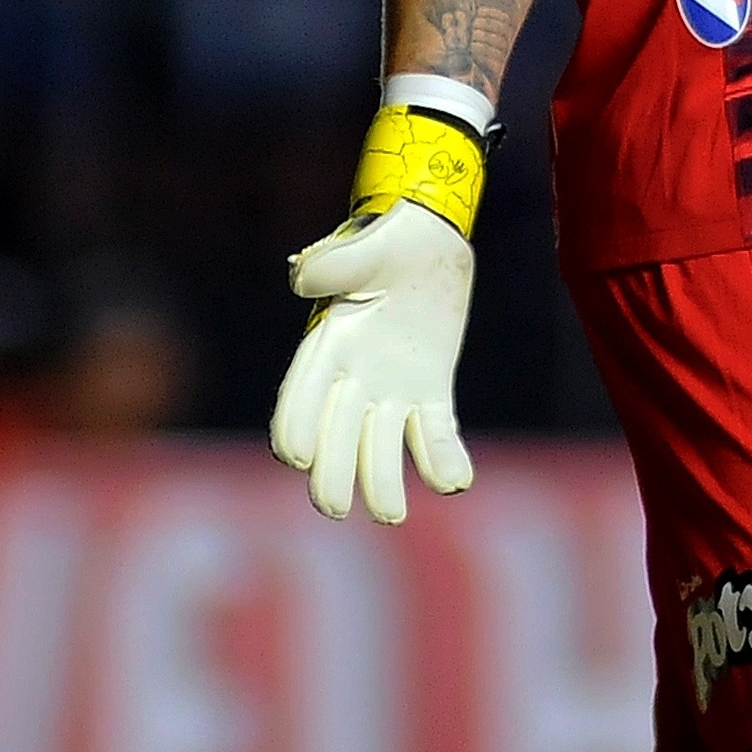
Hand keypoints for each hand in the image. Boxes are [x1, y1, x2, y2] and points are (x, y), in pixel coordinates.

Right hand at [269, 205, 476, 522]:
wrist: (428, 237)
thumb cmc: (388, 238)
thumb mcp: (361, 247)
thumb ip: (332, 264)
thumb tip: (301, 281)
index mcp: (329, 342)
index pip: (302, 393)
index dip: (296, 424)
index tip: (296, 456)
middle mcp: (354, 374)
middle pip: (335, 433)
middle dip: (332, 472)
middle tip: (335, 509)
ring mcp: (392, 388)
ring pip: (381, 445)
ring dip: (382, 480)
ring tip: (392, 515)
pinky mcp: (430, 392)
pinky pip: (435, 432)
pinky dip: (442, 458)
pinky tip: (456, 480)